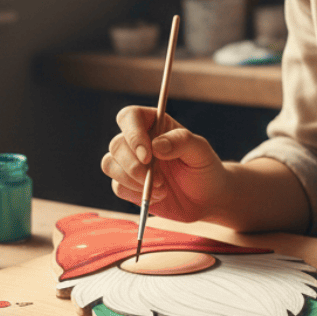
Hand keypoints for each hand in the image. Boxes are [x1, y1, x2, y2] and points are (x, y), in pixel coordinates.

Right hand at [101, 105, 229, 222]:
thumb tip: (156, 145)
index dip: (132, 134)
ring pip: (110, 164)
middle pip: (116, 144)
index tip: (147, 155)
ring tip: (161, 187)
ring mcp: (131, 163)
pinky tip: (158, 196)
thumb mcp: (201, 151)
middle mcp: (139, 141)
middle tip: (157, 179)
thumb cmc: (205, 168)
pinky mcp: (128, 185)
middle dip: (133, 165)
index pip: (129, 117)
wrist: (207, 198)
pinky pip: (117, 187)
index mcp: (155, 124)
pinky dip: (135, 194)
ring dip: (132, 180)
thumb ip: (181, 142)